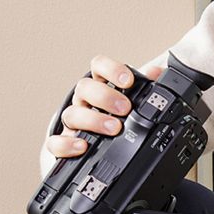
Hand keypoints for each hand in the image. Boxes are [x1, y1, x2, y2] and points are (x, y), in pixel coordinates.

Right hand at [43, 54, 165, 159]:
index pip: (99, 66)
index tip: (128, 81)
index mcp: (101, 86)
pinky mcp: (65, 142)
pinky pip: (56, 142)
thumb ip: (147, 87)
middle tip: (125, 109)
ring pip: (72, 113)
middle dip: (105, 97)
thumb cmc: (119, 117)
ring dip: (93, 120)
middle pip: (84, 87)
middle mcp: (84, 100)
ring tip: (113, 128)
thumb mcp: (136, 101)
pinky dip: (66, 143)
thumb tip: (157, 73)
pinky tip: (83, 146)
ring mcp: (74, 121)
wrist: (103, 144)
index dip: (112, 69)